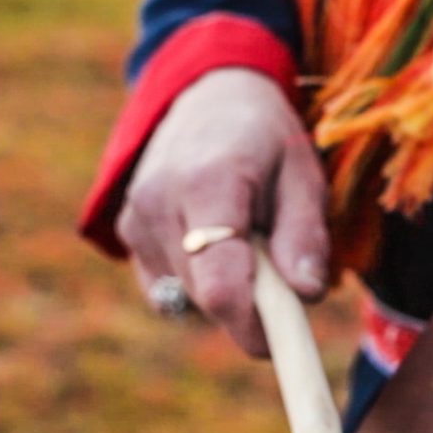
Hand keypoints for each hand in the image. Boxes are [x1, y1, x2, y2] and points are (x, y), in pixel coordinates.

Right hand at [117, 69, 329, 355]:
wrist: (208, 95)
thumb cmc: (266, 137)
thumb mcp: (303, 174)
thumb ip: (305, 235)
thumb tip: (306, 294)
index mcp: (208, 184)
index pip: (219, 285)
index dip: (252, 324)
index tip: (285, 337)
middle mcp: (159, 203)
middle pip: (205, 297)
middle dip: (250, 306)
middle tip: (282, 274)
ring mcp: (135, 219)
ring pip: (187, 297)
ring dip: (225, 290)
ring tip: (246, 241)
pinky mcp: (126, 232)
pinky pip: (167, 289)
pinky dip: (198, 282)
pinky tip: (215, 245)